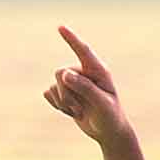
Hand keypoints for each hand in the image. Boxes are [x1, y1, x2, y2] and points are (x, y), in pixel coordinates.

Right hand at [41, 25, 131, 146]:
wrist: (107, 132)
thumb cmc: (110, 117)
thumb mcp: (102, 104)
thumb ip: (85, 88)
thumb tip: (65, 74)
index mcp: (98, 71)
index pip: (83, 51)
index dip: (71, 39)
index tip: (60, 27)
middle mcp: (84, 73)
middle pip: (60, 73)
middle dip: (65, 93)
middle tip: (78, 109)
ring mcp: (73, 82)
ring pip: (54, 85)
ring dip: (63, 102)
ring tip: (79, 112)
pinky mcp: (63, 92)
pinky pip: (49, 93)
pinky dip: (57, 105)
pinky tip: (72, 112)